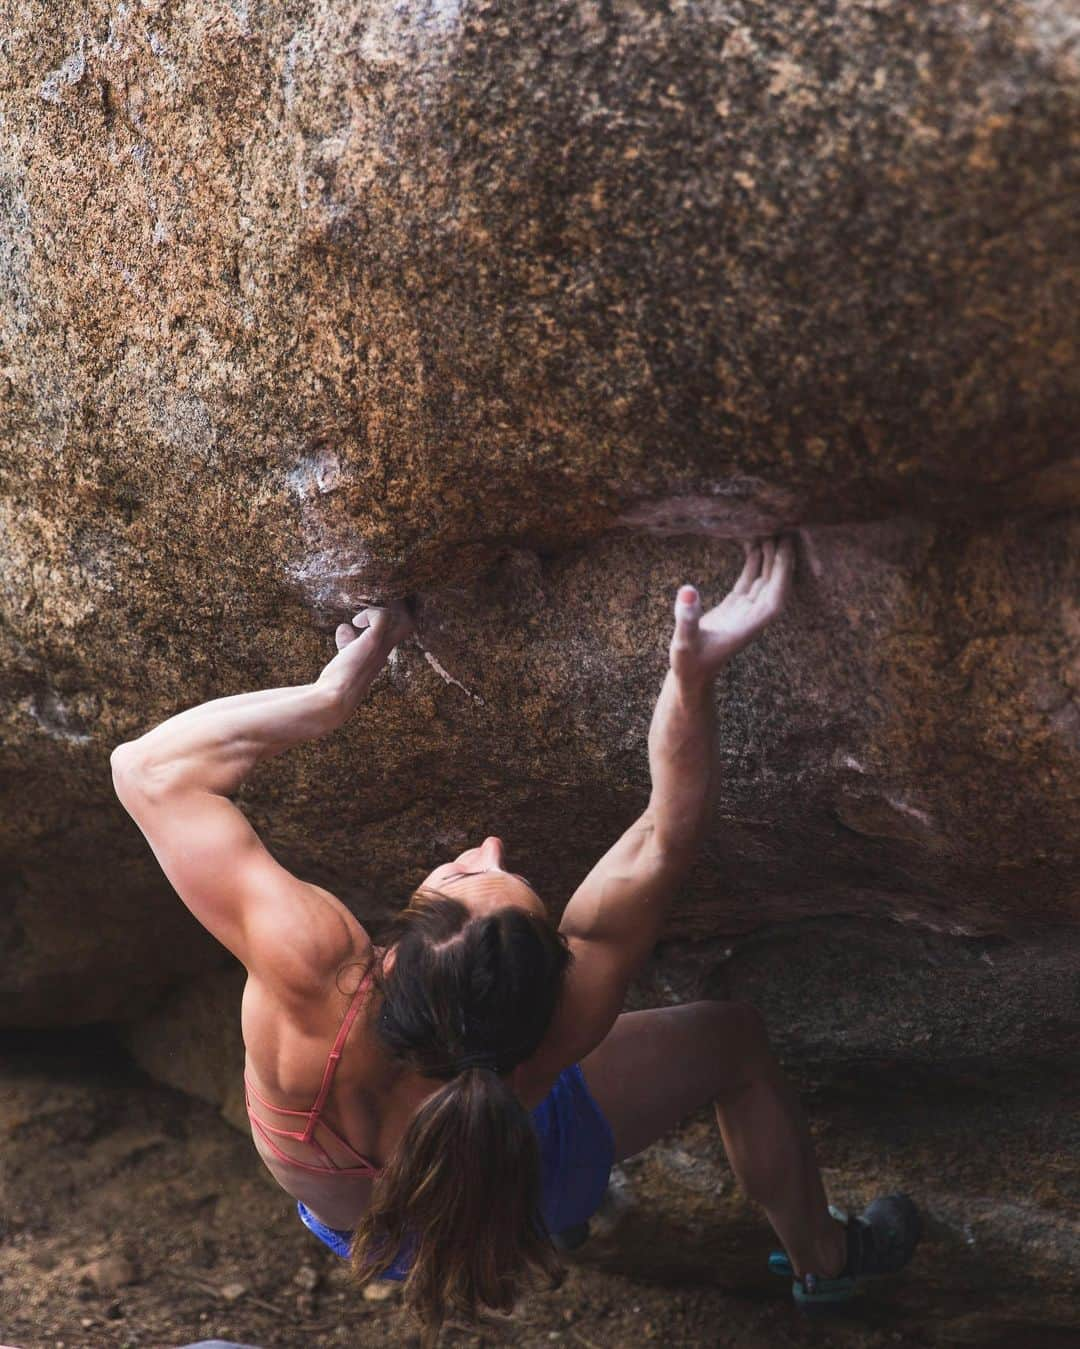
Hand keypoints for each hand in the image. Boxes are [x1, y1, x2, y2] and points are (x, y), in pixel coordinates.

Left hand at [315, 600, 415, 701]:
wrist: (336, 697)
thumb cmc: (338, 680)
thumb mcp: (346, 656)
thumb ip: (348, 641)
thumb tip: (345, 626)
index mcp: (381, 654)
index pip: (400, 631)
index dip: (396, 614)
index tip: (381, 604)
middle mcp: (385, 650)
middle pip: (408, 623)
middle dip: (399, 607)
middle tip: (382, 599)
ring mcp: (382, 646)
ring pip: (402, 618)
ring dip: (387, 606)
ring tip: (369, 604)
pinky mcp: (373, 642)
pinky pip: (381, 616)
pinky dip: (369, 613)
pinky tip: (355, 622)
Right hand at [669, 535, 794, 684]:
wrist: (691, 676)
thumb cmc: (689, 664)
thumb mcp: (684, 642)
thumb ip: (686, 618)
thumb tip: (687, 591)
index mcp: (751, 624)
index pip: (776, 595)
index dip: (782, 571)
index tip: (784, 546)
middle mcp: (754, 615)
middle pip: (775, 582)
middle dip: (781, 555)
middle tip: (783, 524)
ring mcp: (747, 609)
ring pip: (765, 577)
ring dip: (769, 554)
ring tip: (770, 525)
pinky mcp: (737, 605)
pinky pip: (751, 578)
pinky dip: (753, 560)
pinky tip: (752, 540)